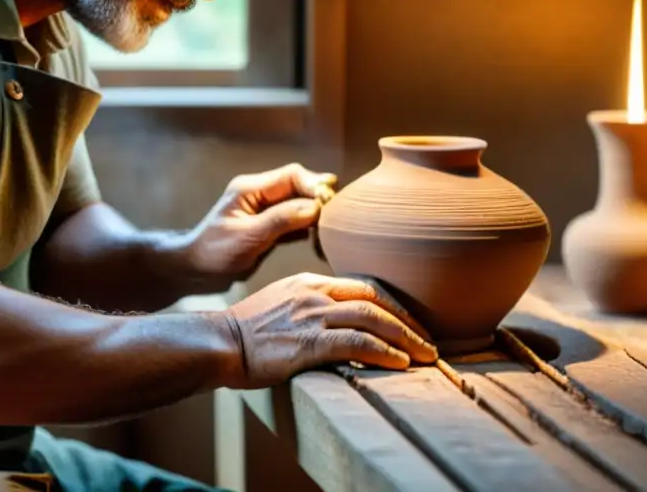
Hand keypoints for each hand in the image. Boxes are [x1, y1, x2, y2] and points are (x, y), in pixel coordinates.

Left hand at [182, 163, 336, 290]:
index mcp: (251, 188)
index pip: (291, 175)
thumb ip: (280, 220)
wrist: (195, 270)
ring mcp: (264, 210)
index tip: (329, 200)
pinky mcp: (268, 227)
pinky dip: (307, 225)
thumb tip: (314, 207)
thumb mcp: (248, 236)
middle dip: (318, 196)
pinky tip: (319, 236)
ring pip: (298, 203)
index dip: (314, 184)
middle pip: (297, 186)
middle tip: (336, 212)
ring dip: (315, 211)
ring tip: (332, 224)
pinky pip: (294, 220)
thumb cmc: (214, 252)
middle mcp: (260, 194)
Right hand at [217, 273, 437, 388]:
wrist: (219, 343)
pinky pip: (357, 342)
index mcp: (310, 282)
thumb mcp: (281, 304)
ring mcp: (312, 316)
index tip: (410, 323)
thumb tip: (338, 323)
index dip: (393, 304)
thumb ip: (310, 306)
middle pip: (375, 298)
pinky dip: (384, 351)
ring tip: (424, 356)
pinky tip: (400, 364)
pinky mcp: (309, 342)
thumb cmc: (247, 332)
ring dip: (405, 338)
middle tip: (427, 342)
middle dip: (407, 321)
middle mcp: (315, 293)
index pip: (363, 285)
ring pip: (373, 318)